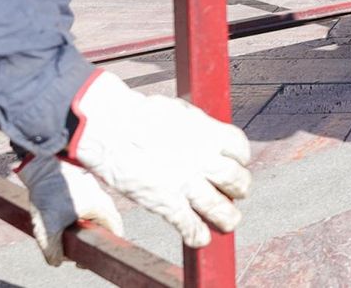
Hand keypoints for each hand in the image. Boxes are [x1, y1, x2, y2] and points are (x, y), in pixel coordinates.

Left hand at [17, 154, 124, 265]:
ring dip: (82, 227)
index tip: (84, 259)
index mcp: (103, 208)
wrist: (44, 163)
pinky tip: (60, 218)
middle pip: (103, 226)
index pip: (115, 232)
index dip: (102, 248)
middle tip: (72, 249)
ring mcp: (95, 191)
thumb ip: (52, 248)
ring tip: (64, 233)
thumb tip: (57, 261)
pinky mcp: (84, 186)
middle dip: (89, 240)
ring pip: (94, 216)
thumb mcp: (48, 225)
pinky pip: (87, 206)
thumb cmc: (50, 190)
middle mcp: (104, 199)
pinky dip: (77, 216)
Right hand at [64, 70, 251, 247]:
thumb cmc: (138, 116)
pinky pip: (190, 225)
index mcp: (208, 134)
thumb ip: (196, 126)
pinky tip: (198, 239)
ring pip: (220, 208)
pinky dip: (197, 235)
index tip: (235, 163)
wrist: (111, 129)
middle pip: (236, 180)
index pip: (240, 150)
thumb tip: (202, 131)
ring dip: (227, 218)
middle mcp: (203, 160)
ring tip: (228, 222)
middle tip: (235, 193)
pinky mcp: (167, 203)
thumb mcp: (178, 111)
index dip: (240, 159)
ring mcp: (186, 183)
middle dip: (239, 189)